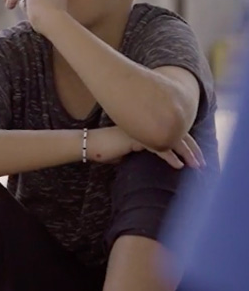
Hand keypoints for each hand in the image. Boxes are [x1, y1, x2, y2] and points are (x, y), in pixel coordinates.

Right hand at [87, 127, 204, 168]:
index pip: (171, 130)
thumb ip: (135, 150)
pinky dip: (171, 158)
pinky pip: (159, 149)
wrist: (88, 145)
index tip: (195, 153)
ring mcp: (142, 130)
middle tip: (202, 161)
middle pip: (177, 133)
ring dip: (187, 154)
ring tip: (197, 165)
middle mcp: (146, 124)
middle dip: (192, 148)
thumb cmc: (103, 148)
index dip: (185, 141)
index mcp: (145, 125)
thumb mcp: (124, 149)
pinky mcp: (137, 139)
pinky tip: (179, 166)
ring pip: (171, 140)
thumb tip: (141, 157)